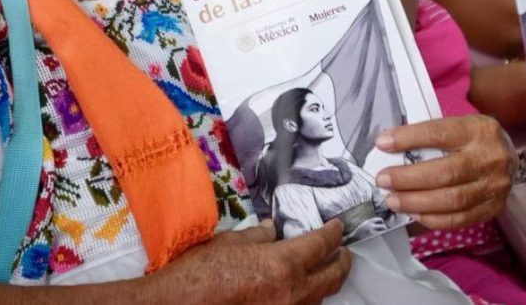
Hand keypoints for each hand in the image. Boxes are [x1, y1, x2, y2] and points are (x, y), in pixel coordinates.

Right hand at [148, 220, 350, 304]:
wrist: (182, 304)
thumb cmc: (203, 271)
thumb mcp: (232, 242)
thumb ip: (259, 235)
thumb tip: (273, 230)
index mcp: (283, 264)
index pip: (321, 245)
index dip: (333, 233)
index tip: (337, 227)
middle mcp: (293, 291)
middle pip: (333, 276)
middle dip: (342, 261)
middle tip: (343, 250)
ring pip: (320, 297)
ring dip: (326, 280)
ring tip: (326, 268)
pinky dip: (308, 296)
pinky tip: (301, 288)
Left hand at [374, 115, 512, 229]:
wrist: (510, 155)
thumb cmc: (473, 139)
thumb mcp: (458, 125)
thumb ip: (430, 135)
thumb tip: (388, 146)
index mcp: (477, 130)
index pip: (439, 133)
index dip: (409, 139)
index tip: (383, 143)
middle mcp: (490, 158)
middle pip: (446, 173)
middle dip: (408, 179)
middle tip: (383, 180)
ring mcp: (495, 186)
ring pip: (453, 200)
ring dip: (417, 203)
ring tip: (393, 201)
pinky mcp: (495, 207)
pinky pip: (461, 219)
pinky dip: (434, 219)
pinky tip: (415, 214)